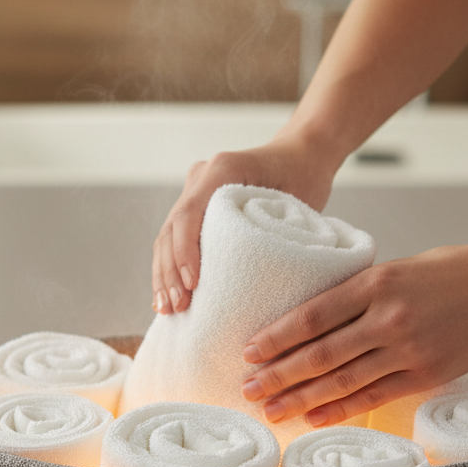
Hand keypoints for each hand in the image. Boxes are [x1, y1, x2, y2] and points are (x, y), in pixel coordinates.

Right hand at [152, 135, 332, 314]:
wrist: (299, 157)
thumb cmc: (303, 177)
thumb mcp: (294, 201)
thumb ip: (272, 230)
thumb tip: (251, 281)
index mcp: (223, 168)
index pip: (190, 212)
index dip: (185, 250)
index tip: (192, 283)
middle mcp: (201, 177)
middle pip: (172, 228)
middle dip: (170, 271)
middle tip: (177, 307)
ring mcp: (194, 192)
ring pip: (167, 237)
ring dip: (164, 275)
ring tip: (167, 310)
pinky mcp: (196, 210)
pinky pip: (174, 241)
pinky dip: (169, 270)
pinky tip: (166, 298)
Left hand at [239, 240, 467, 425]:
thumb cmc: (446, 272)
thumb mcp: (394, 269)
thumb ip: (356, 294)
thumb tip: (306, 321)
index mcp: (375, 283)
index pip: (312, 315)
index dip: (276, 337)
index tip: (248, 352)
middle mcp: (388, 317)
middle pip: (319, 353)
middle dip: (277, 374)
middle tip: (246, 388)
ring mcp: (408, 348)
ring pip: (341, 380)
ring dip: (300, 398)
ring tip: (270, 409)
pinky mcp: (426, 374)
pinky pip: (373, 396)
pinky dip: (339, 408)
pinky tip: (313, 417)